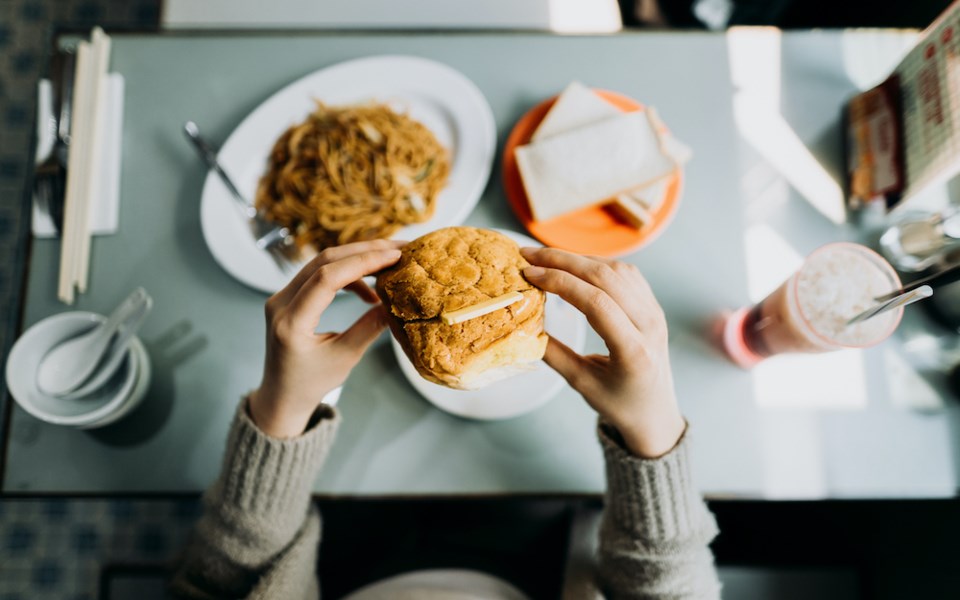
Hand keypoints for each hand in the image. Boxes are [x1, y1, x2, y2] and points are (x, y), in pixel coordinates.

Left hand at [249, 240, 403, 437]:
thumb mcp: (345, 357)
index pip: (326, 278)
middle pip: (323, 261)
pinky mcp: (288, 296)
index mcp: (291, 323)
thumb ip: (370, 327)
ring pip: (321, 263)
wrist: (282, 394)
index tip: (394, 257)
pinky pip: (319, 273)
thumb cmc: (312, 383)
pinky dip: (346, 274)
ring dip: (356, 259)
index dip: (362, 262)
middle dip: (363, 251)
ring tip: (388, 265)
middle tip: (399, 249)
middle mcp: (280, 303)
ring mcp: (281, 297)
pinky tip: (368, 289)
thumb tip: (398, 301)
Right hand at [521, 247, 684, 457]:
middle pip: (605, 277)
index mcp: (633, 351)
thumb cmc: (618, 403)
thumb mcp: (581, 384)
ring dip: (577, 258)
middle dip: (563, 261)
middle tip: (528, 255)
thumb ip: (552, 353)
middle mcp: (650, 325)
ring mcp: (655, 312)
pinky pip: (625, 274)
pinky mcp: (653, 305)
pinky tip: (573, 265)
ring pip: (616, 270)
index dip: (560, 282)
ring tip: (544, 258)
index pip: (595, 302)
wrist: (656, 412)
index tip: (529, 274)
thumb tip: (522, 324)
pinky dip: (595, 263)